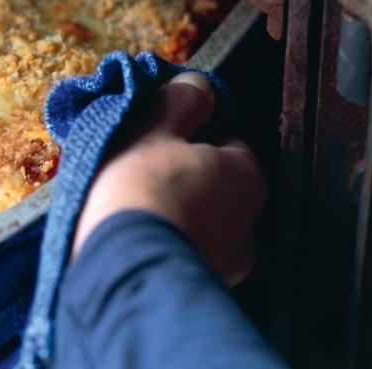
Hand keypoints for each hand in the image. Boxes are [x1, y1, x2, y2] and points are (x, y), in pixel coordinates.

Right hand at [71, 72, 265, 284]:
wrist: (122, 268)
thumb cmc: (140, 190)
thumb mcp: (153, 130)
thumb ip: (180, 102)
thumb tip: (197, 83)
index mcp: (245, 174)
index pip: (228, 144)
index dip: (193, 137)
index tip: (161, 138)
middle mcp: (249, 223)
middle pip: (217, 188)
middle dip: (187, 181)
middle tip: (142, 173)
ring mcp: (228, 264)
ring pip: (202, 227)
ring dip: (177, 218)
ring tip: (134, 212)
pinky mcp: (199, 289)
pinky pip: (184, 257)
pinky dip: (166, 248)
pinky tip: (135, 242)